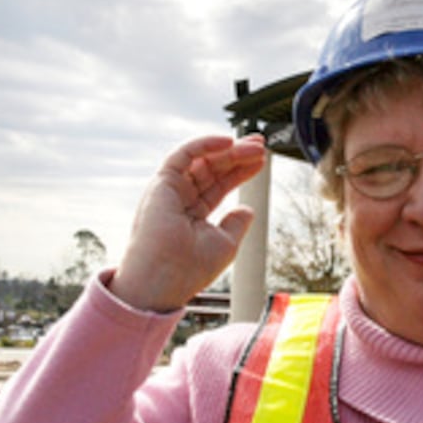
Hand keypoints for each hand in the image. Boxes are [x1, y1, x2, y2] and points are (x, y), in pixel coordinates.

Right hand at [110, 134, 266, 311]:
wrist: (163, 281)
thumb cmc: (189, 270)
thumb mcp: (225, 243)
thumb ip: (236, 224)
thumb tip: (248, 209)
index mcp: (193, 214)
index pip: (219, 185)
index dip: (240, 171)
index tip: (261, 161)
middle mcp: (180, 199)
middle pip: (212, 169)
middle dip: (238, 155)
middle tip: (261, 146)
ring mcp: (170, 191)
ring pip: (202, 160)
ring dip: (229, 150)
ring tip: (255, 146)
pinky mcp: (161, 184)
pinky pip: (183, 155)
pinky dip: (204, 144)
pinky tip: (228, 141)